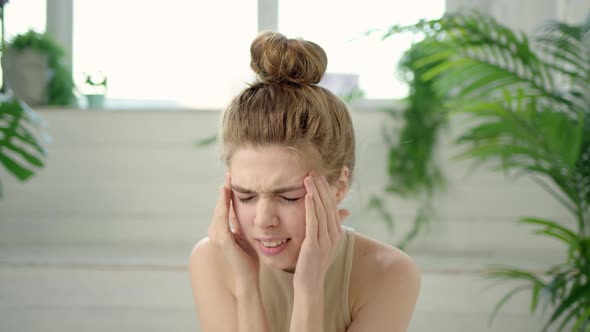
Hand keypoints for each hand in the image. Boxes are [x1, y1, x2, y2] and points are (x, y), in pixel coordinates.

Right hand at [208, 173, 258, 283]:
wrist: (247, 277)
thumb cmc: (248, 257)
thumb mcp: (245, 234)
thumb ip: (241, 222)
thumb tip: (245, 206)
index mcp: (220, 230)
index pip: (223, 207)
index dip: (227, 192)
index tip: (232, 177)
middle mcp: (214, 232)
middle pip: (219, 205)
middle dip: (225, 189)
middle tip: (230, 172)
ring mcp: (216, 236)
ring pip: (220, 209)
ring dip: (224, 193)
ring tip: (229, 178)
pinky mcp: (223, 239)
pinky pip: (223, 217)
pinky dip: (224, 203)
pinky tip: (227, 192)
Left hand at [293, 171, 349, 290]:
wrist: (310, 285)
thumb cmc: (314, 263)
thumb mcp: (325, 242)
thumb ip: (330, 226)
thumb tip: (344, 211)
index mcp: (336, 233)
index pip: (332, 206)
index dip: (326, 190)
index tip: (319, 176)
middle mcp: (333, 235)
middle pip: (328, 206)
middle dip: (321, 187)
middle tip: (314, 171)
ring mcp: (325, 241)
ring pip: (321, 211)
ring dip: (315, 193)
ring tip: (309, 178)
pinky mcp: (314, 246)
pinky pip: (313, 223)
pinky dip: (311, 208)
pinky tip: (307, 196)